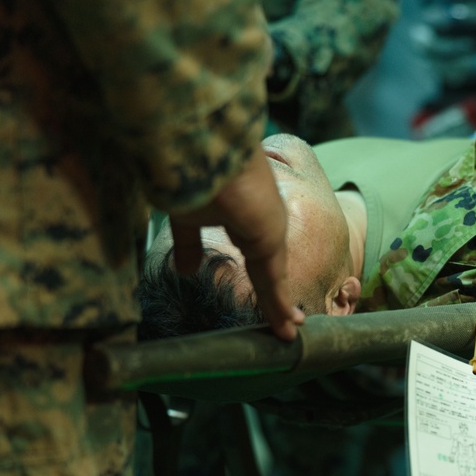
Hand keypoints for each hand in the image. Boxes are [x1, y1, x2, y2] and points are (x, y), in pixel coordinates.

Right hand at [169, 146, 302, 339]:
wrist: (200, 144)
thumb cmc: (188, 169)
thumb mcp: (185, 214)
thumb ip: (189, 242)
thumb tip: (186, 271)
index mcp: (242, 209)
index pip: (253, 247)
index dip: (259, 272)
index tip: (268, 298)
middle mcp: (260, 218)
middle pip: (270, 266)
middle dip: (276, 295)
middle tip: (289, 320)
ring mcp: (268, 226)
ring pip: (275, 277)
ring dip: (280, 306)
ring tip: (290, 331)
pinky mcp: (268, 238)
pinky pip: (273, 281)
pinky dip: (279, 307)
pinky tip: (289, 327)